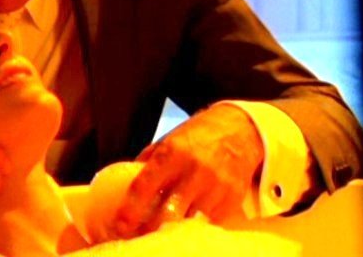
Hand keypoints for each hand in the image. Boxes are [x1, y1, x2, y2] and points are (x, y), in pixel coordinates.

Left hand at [113, 104, 263, 237]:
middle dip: (151, 227)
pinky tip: (188, 220)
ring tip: (164, 228)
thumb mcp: (168, 139)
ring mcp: (216, 186)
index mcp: (172, 153)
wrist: (240, 129)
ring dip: (175, 227)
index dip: (131, 210)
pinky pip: (210, 221)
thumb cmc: (199, 134)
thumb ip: (149, 162)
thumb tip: (129, 184)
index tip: (121, 224)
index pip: (145, 187)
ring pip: (189, 221)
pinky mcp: (232, 197)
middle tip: (140, 233)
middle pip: (168, 212)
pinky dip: (197, 223)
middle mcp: (194, 170)